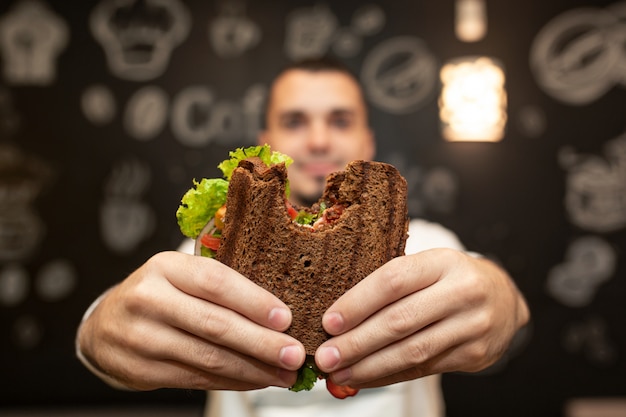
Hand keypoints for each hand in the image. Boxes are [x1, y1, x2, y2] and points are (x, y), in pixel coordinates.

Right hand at [77, 251, 305, 390]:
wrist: (103, 326)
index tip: (287, 318)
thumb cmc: (156, 294)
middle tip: (295, 354)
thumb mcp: (179, 274)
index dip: (254, 301)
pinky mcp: (141, 371)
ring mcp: (141, 338)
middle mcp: (149, 299)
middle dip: (262, 343)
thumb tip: (278, 311)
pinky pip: (197, 379)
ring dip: (253, 370)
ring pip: (209, 358)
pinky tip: (255, 380)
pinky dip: (232, 382)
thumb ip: (219, 284)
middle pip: (215, 324)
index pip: (215, 282)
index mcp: (164, 267)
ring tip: (284, 374)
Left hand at [314, 248, 529, 387]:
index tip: (328, 322)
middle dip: (357, 343)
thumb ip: (391, 283)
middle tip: (326, 357)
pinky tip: (366, 378)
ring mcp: (471, 326)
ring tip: (339, 374)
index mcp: (443, 261)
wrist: (503, 299)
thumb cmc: (451, 279)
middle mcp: (462, 291)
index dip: (357, 302)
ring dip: (369, 367)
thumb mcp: (428, 265)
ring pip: (411, 351)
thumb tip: (337, 317)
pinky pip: (424, 369)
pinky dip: (390, 376)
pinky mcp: (474, 355)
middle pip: (400, 320)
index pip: (394, 280)